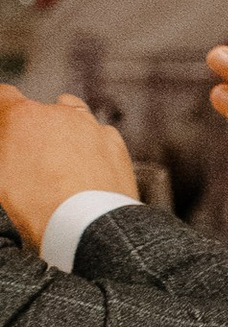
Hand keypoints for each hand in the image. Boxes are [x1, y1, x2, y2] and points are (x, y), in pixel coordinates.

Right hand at [0, 88, 137, 251]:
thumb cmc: (38, 209)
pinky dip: (93, 146)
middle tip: (32, 156)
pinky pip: (100, 135)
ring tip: (61, 160)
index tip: (3, 123)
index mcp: (22, 118)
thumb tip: (12, 153)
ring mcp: (91, 126)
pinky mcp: (116, 144)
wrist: (90, 230)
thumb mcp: (1, 182)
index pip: (3, 96)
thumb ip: (5, 155)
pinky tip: (88, 169)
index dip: (1, 108)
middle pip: (40, 110)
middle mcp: (59, 114)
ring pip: (74, 115)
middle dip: (34, 127)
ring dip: (66, 130)